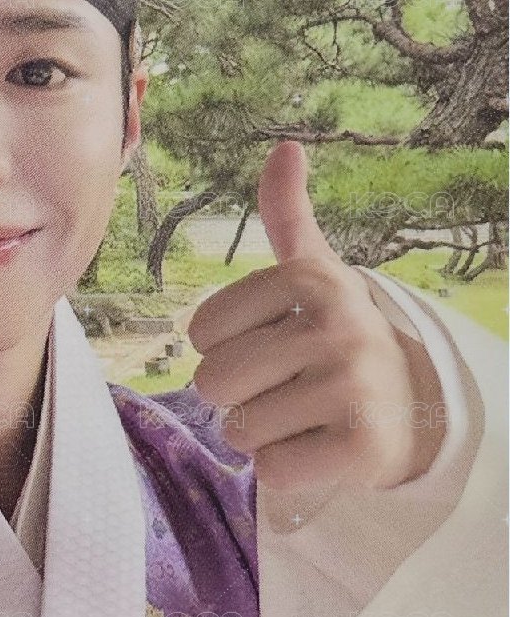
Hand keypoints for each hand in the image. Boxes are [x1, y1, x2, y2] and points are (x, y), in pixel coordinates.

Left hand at [187, 141, 446, 491]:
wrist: (416, 407)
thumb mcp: (315, 274)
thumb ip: (287, 215)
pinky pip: (273, 470)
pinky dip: (287, 469)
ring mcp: (352, 386)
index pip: (201, 329)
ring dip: (261, 434)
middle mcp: (336, 326)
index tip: (269, 345)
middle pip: (214, 381)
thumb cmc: (339, 337)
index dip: (223, 349)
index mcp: (311, 280)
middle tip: (283, 389)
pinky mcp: (361, 445)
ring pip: (240, 430)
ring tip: (302, 417)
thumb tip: (285, 147)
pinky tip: (319, 447)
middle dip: (237, 397)